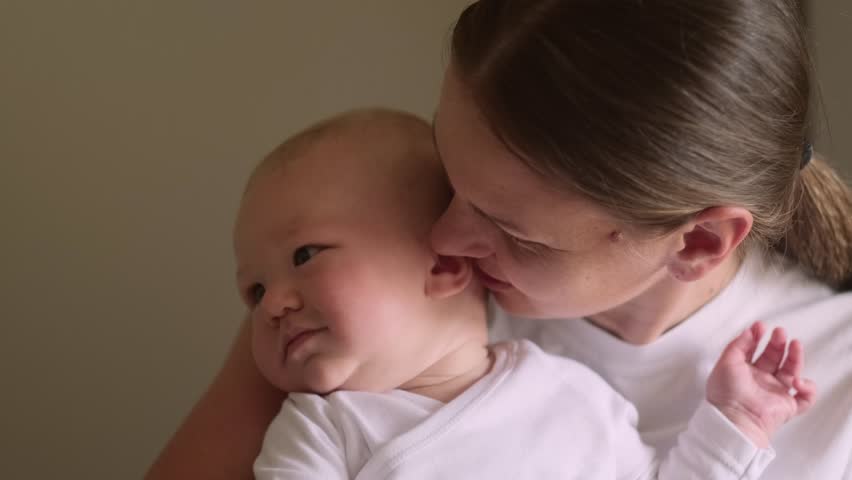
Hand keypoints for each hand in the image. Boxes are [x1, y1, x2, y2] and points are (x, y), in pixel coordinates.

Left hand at [706, 321, 816, 447]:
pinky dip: (807, 389)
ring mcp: (774, 392)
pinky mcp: (787, 406)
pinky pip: (805, 398)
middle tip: (780, 332)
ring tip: (795, 344)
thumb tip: (748, 331)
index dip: (757, 337)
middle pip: (773, 358)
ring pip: (791, 372)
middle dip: (778, 343)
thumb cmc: (726, 392)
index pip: (753, 350)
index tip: (761, 327)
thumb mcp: (726, 362)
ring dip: (795, 357)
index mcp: (742, 371)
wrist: (736, 418)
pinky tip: (797, 382)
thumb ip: (738, 344)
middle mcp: (759, 381)